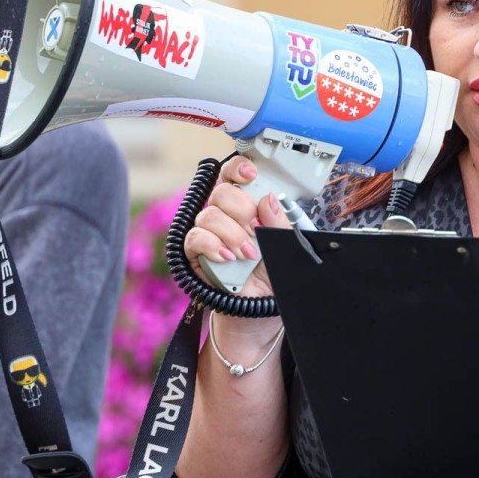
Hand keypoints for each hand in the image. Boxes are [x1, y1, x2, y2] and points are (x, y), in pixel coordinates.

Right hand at [183, 156, 290, 298]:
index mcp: (244, 207)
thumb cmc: (271, 273)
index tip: (251, 174)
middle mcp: (223, 216)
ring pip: (210, 215)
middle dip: (243, 210)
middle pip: (222, 192)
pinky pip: (195, 238)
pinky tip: (228, 258)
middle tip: (257, 231)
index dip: (238, 168)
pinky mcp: (194, 253)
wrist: (260, 308)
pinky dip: (213, 246)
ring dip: (233, 234)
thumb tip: (268, 199)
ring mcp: (207, 233)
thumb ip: (278, 222)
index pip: (233, 176)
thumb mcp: (284, 245)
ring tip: (249, 255)